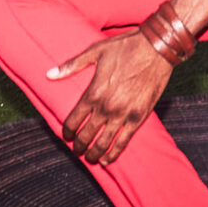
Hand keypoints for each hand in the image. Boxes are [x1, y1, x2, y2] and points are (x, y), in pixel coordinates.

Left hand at [49, 30, 177, 162]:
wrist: (157, 48)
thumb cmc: (126, 46)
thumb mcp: (96, 51)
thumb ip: (72, 65)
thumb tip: (50, 74)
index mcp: (93, 92)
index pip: (73, 120)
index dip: (67, 131)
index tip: (66, 135)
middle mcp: (106, 107)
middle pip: (86, 135)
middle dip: (78, 145)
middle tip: (76, 149)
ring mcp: (123, 114)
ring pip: (103, 143)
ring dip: (93, 153)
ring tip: (89, 157)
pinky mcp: (138, 117)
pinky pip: (123, 141)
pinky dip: (113, 153)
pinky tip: (107, 160)